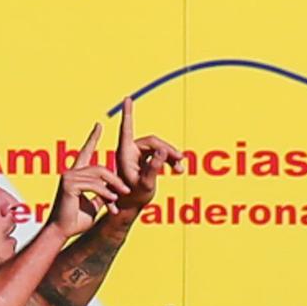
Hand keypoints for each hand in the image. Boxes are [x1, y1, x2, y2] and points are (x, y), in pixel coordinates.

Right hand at [50, 123, 124, 236]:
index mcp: (76, 174)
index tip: (99, 125)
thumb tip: (113, 191)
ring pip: (98, 177)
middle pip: (100, 168)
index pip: (86, 151)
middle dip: (115, 180)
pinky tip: (111, 201)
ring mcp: (68, 177)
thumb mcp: (94, 205)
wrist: (62, 231)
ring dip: (112, 190)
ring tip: (117, 201)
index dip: (93, 138)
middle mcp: (71, 172)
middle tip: (126, 191)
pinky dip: (105, 193)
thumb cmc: (76, 220)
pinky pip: (93, 185)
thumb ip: (101, 194)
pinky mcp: (68, 185)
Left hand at [112, 97, 179, 218]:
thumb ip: (154, 168)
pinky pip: (159, 155)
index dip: (128, 113)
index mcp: (125, 153)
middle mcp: (129, 151)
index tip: (127, 98)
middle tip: (181, 160)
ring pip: (158, 148)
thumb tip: (163, 151)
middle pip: (152, 142)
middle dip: (168, 150)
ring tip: (181, 169)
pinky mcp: (144, 161)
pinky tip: (178, 169)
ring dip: (171, 156)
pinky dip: (170, 161)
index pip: (127, 129)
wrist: (129, 207)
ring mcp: (136, 155)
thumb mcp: (146, 184)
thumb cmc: (134, 197)